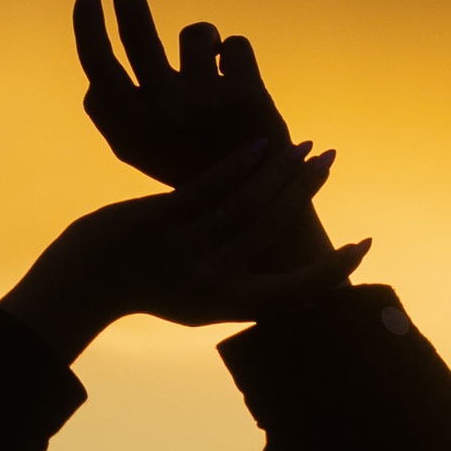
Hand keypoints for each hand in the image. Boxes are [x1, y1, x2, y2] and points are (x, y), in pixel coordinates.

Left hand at [0, 143, 371, 365]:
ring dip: (282, 171)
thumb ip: (245, 290)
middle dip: (307, 192)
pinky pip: (210, 187)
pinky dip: (240, 164)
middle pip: (274, 233)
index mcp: (226, 306)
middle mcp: (211, 282)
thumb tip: (299, 290)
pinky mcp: (162, 221)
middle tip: (331, 159)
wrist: (86, 283)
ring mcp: (186, 251)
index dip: (334, 271)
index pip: (295, 293)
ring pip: (248, 206)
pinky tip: (262, 144)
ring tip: (307, 146)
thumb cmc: (147, 288)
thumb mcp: (200, 302)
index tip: (363, 244)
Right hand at [74, 0, 292, 183]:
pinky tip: (245, 92)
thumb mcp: (145, 154)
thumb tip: (94, 79)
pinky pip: (233, 45)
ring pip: (198, 33)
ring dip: (208, 43)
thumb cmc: (194, 171)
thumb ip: (117, 119)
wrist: (256, 205)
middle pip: (136, 30)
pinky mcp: (242, 93)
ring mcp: (201, 102)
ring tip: (217, 77)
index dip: (88, 22)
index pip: (97, 63)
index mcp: (130, 131)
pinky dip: (239, 60)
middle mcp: (160, 114)